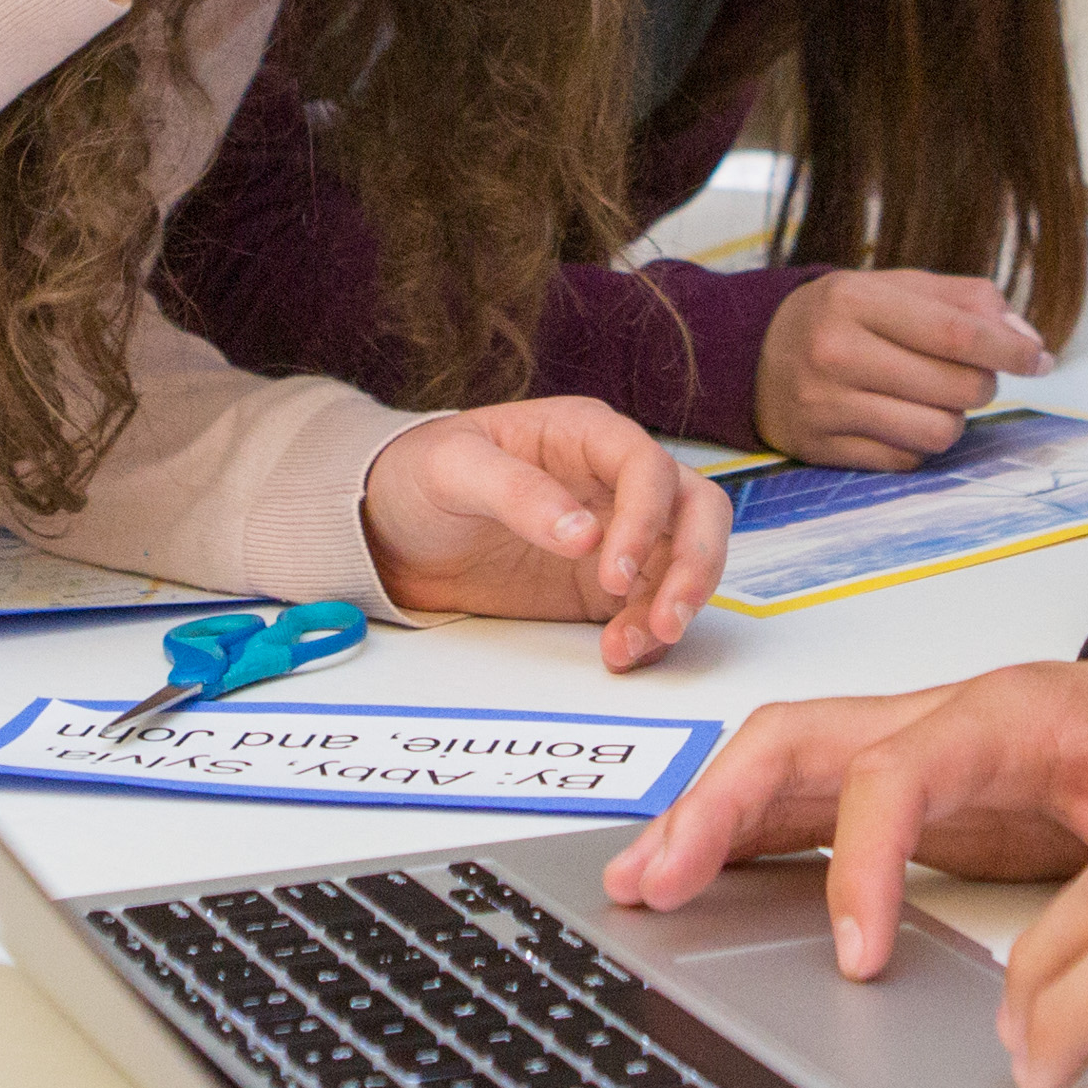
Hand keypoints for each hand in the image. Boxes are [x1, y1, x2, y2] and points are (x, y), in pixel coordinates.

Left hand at [362, 399, 730, 669]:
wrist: (390, 532)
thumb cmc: (419, 476)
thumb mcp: (452, 469)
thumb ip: (517, 493)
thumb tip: (584, 534)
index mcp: (586, 433)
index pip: (647, 466)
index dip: (644, 516)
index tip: (610, 569)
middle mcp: (616, 480)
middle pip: (697, 511)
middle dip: (694, 565)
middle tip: (665, 617)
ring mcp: (619, 534)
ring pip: (686, 561)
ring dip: (675, 605)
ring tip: (631, 647)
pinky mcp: (606, 586)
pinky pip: (652, 606)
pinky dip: (649, 634)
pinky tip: (617, 654)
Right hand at [598, 628, 1087, 978]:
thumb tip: (1087, 1002)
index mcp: (1011, 712)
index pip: (899, 770)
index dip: (862, 861)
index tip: (855, 956)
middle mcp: (946, 715)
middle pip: (802, 738)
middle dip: (718, 805)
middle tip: (658, 884)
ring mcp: (921, 745)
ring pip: (786, 759)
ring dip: (707, 814)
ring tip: (638, 885)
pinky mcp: (915, 786)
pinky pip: (809, 797)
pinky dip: (741, 832)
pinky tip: (691, 880)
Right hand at [753, 272, 1045, 467]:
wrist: (749, 354)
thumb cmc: (841, 315)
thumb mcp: (893, 286)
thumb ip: (965, 300)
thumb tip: (1029, 339)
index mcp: (855, 299)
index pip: (957, 333)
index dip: (1011, 349)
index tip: (1040, 359)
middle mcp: (835, 352)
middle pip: (956, 387)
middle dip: (984, 384)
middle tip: (974, 374)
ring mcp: (824, 405)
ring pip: (937, 432)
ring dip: (955, 419)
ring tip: (937, 399)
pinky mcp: (820, 449)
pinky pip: (905, 460)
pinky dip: (920, 443)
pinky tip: (904, 418)